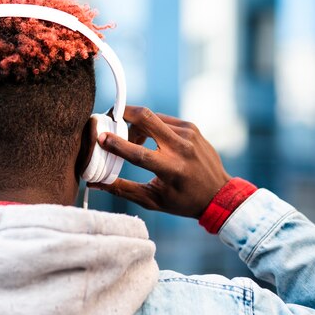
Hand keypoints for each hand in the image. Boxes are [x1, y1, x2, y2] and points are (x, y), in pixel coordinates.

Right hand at [89, 106, 230, 217]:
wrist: (219, 194)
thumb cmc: (183, 201)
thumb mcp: (152, 200)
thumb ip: (121, 189)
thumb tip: (94, 183)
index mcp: (171, 169)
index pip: (139, 153)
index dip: (117, 144)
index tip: (100, 137)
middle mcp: (181, 148)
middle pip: (147, 118)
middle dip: (124, 113)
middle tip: (109, 118)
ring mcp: (188, 134)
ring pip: (152, 117)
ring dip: (136, 124)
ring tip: (130, 138)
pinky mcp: (191, 127)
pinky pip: (163, 119)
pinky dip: (150, 126)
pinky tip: (148, 139)